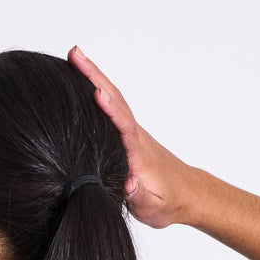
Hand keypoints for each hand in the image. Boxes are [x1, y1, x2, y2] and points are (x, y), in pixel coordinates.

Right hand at [67, 45, 195, 229]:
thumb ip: (139, 195)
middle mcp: (134, 136)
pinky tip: (84, 82)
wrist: (185, 194)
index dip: (110, 110)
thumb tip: (129, 185)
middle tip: (75, 54)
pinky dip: (97, 90)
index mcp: (138, 153)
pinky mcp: (127, 135)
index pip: (123, 126)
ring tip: (74, 57)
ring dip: (94, 77)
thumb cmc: (167, 200)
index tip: (97, 93)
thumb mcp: (152, 205)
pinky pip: (111, 108)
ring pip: (113, 100)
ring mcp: (131, 133)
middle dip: (94, 77)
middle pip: (115, 101)